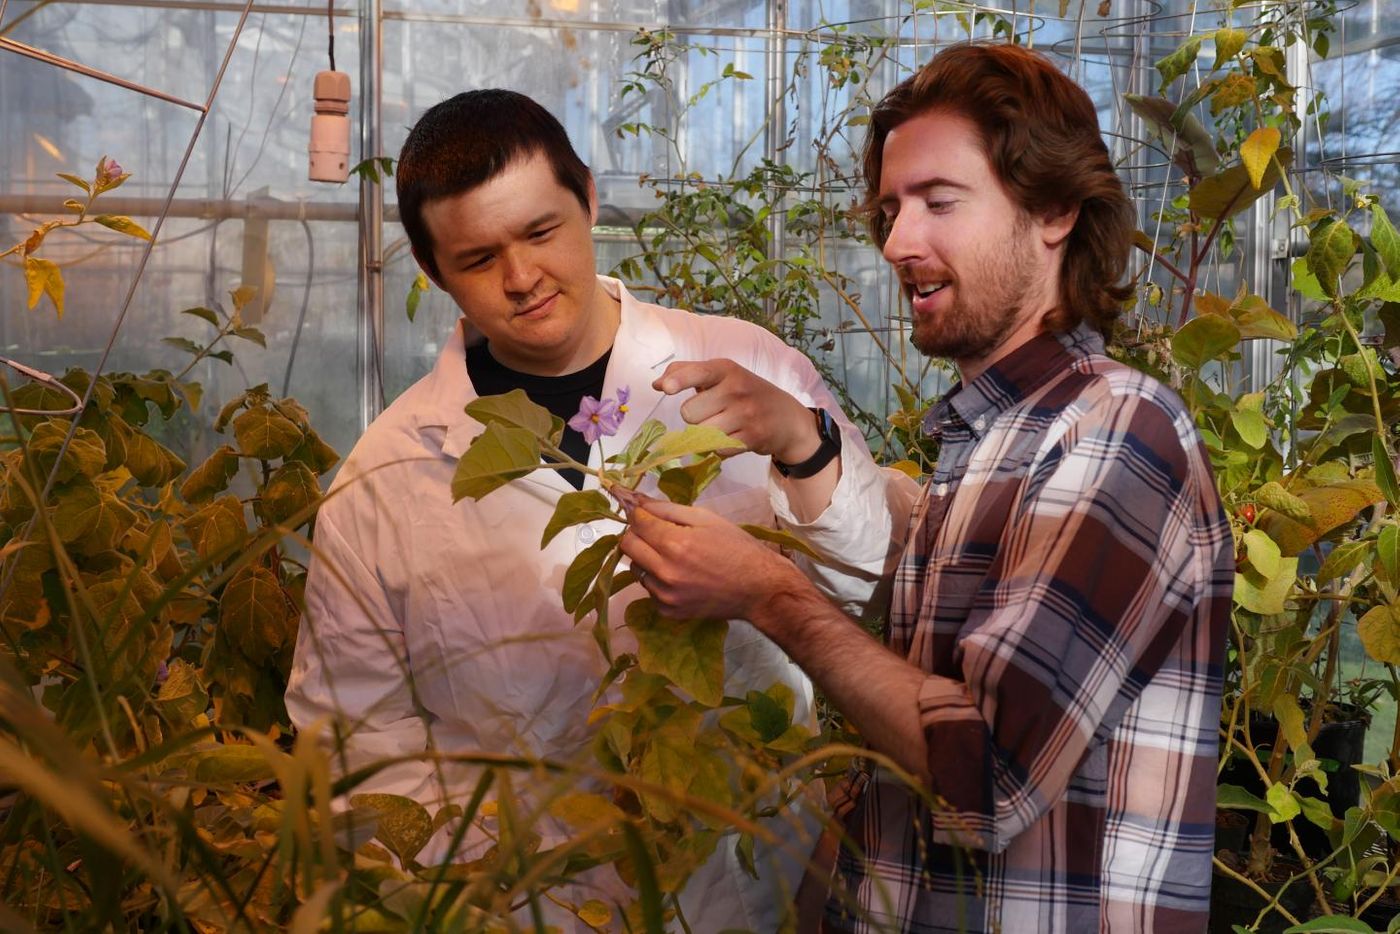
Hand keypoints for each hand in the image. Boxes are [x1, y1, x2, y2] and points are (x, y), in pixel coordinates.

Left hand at [619, 499, 804, 623]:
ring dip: (647, 558)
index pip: (636, 522)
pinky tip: (680, 576)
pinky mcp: (668, 611)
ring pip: (636, 568)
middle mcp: (665, 572)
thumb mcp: (705, 518)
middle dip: (638, 534)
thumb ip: (667, 509)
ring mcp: (665, 595)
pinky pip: (648, 590)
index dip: (639, 513)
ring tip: (674, 556)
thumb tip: (636, 500)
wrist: (759, 589)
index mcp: (675, 544)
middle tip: (658, 532)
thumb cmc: (736, 547)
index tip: (644, 511)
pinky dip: (658, 580)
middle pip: (627, 545)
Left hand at [654, 359, 819, 463]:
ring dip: (706, 435)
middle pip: (689, 413)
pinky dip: (719, 448)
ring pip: (701, 434)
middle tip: (713, 413)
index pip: (698, 372)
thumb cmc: (745, 393)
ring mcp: (746, 414)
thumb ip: (687, 373)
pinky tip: (733, 437)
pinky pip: (717, 449)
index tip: (666, 389)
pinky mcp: (752, 437)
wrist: (787, 418)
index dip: (679, 381)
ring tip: (724, 426)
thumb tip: (657, 384)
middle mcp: (736, 389)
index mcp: (726, 369)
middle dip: (695, 417)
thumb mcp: (722, 376)